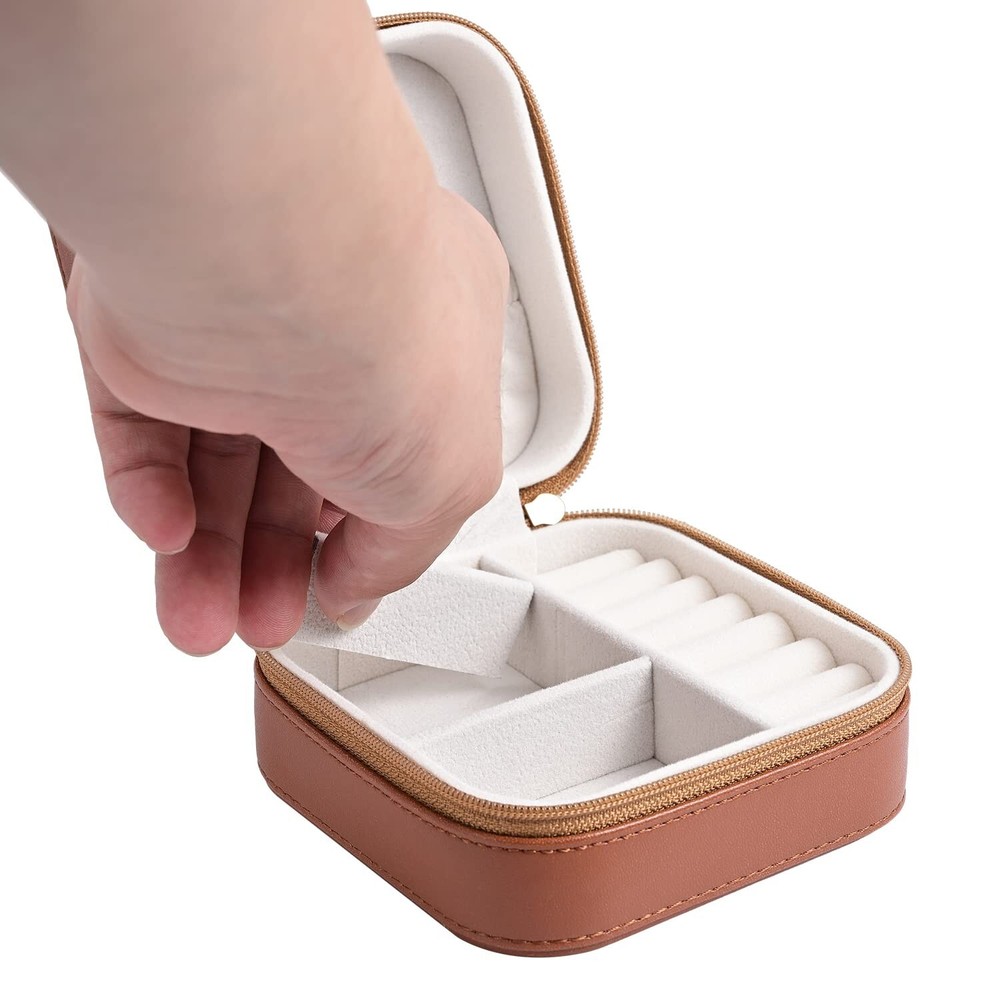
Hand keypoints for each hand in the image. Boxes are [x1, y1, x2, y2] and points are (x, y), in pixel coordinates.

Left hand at [67, 188, 507, 654]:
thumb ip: (404, 552)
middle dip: (277, 563)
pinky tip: (171, 537)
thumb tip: (356, 589)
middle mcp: (329, 331)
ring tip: (203, 618)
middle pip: (294, 472)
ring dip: (210, 553)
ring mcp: (237, 333)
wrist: (268, 271)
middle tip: (263, 617)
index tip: (343, 587)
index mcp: (425, 344)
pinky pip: (141, 433)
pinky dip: (151, 495)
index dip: (364, 532)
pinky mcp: (149, 339)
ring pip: (213, 464)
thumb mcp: (450, 486)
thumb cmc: (386, 341)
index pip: (392, 454)